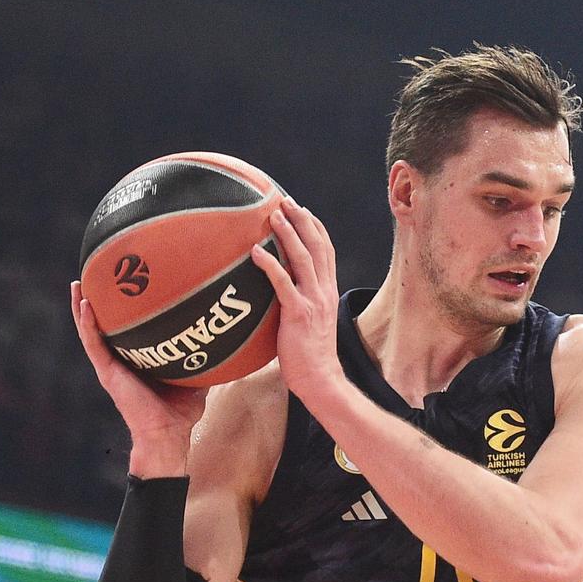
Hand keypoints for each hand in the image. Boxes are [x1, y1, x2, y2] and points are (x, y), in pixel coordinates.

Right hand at [70, 280, 205, 473]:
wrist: (167, 435)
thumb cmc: (181, 412)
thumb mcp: (196, 378)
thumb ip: (204, 358)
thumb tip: (227, 340)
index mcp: (137, 359)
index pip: (128, 328)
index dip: (123, 307)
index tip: (124, 281)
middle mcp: (121, 359)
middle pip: (105, 324)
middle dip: (99, 300)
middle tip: (96, 272)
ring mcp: (111, 366)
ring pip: (91, 331)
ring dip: (83, 307)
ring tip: (79, 283)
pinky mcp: (107, 374)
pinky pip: (94, 344)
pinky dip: (87, 325)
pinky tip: (84, 304)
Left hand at [252, 197, 341, 403]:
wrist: (320, 380)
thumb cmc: (309, 357)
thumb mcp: (309, 323)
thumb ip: (298, 304)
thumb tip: (276, 296)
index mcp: (328, 292)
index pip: (327, 252)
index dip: (316, 228)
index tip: (302, 210)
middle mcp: (324, 292)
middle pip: (317, 247)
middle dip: (303, 220)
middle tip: (285, 201)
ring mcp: (313, 301)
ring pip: (303, 258)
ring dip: (288, 233)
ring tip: (274, 215)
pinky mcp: (299, 314)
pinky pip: (283, 283)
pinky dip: (270, 265)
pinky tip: (254, 253)